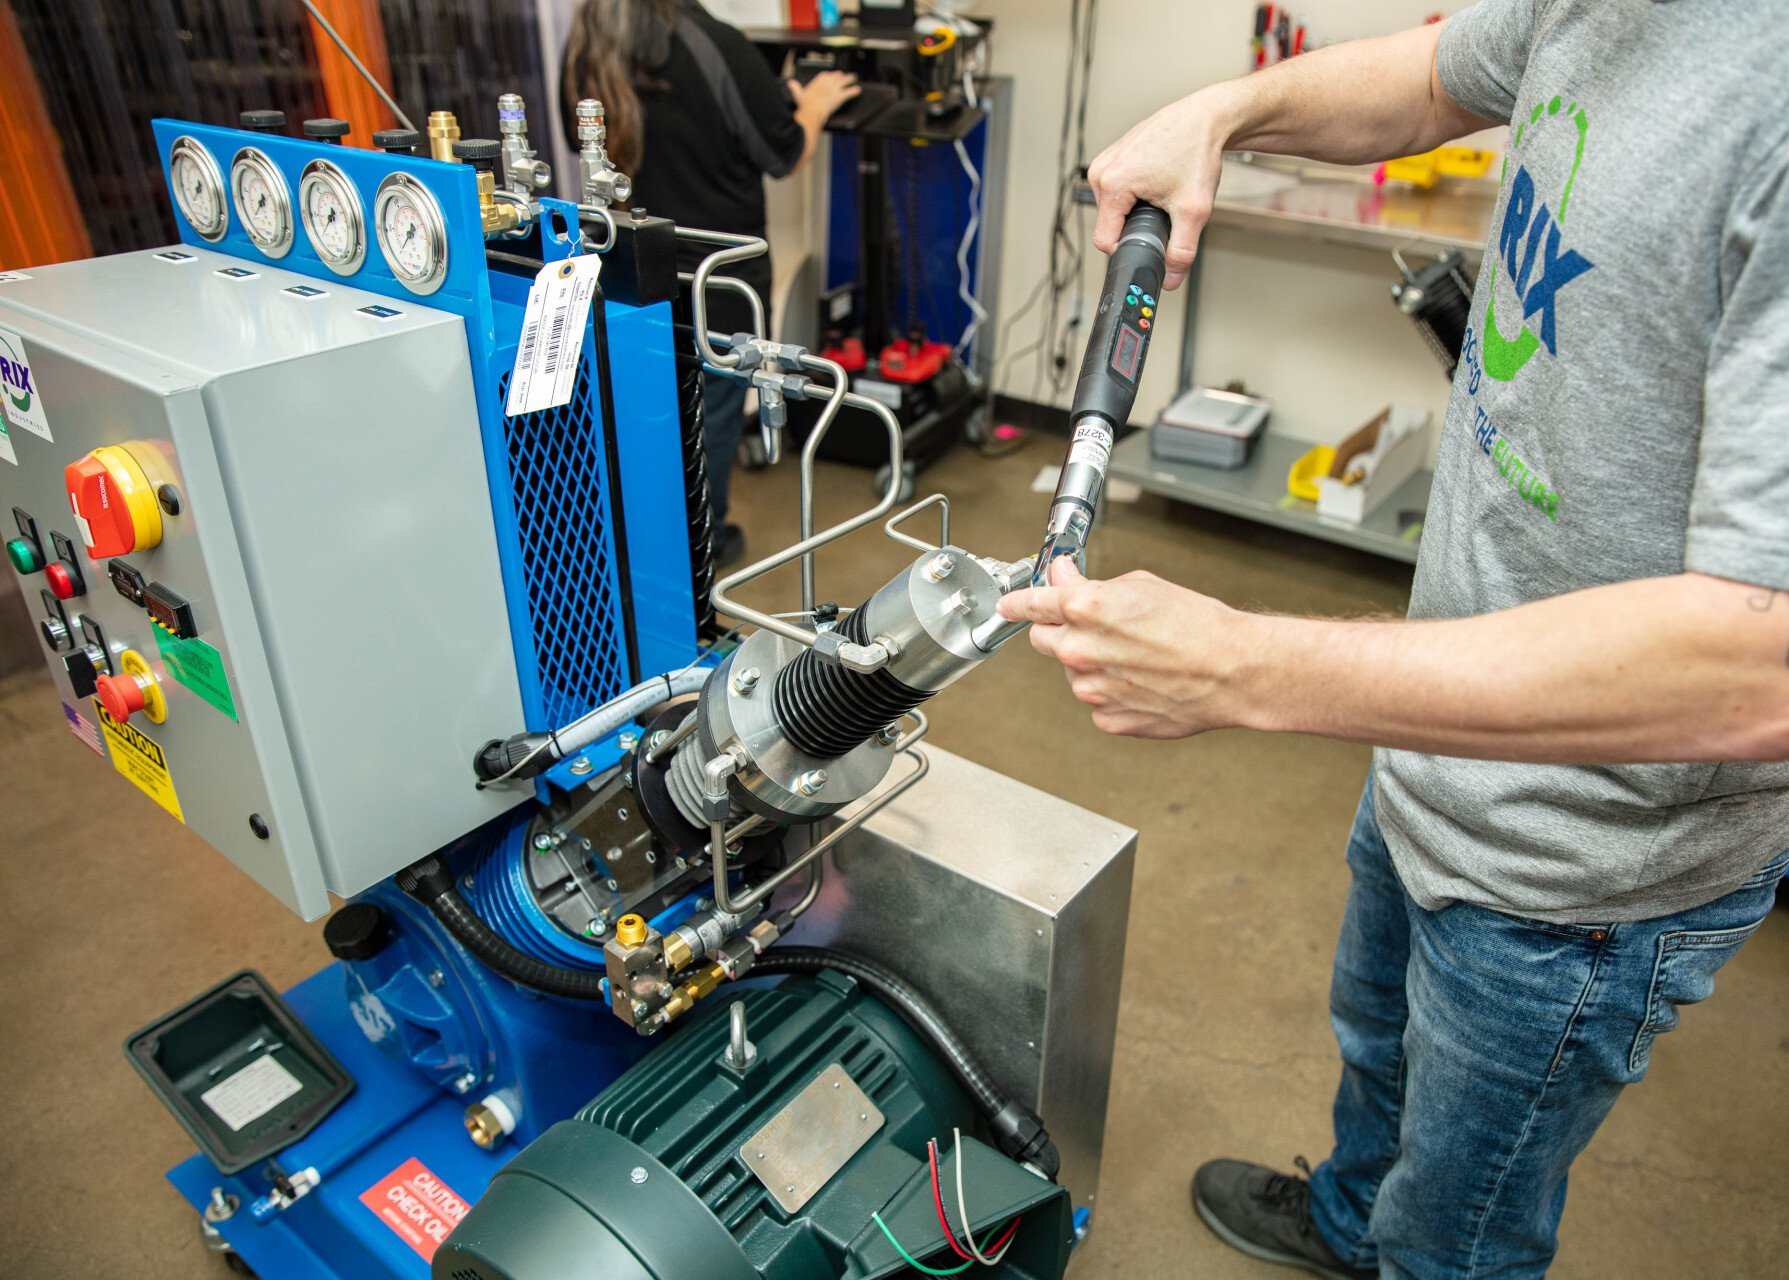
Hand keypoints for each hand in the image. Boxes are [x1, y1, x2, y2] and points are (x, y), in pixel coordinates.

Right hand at [788, 71, 860, 119]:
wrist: (812, 111)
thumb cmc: (805, 105)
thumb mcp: (798, 94)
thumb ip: (795, 87)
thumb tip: (790, 83)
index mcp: (818, 81)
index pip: (826, 75)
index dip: (829, 75)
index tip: (831, 75)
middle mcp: (828, 83)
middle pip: (836, 76)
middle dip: (840, 76)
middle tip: (844, 76)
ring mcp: (835, 89)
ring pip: (845, 81)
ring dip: (850, 79)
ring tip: (854, 78)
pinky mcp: (840, 97)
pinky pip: (849, 92)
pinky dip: (854, 91)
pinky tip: (858, 90)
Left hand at [995, 560, 1250, 737]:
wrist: (1234, 670)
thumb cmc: (1199, 626)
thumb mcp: (1143, 586)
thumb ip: (1091, 585)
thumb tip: (1064, 578)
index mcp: (1086, 609)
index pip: (1031, 604)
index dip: (1016, 602)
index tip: (1008, 605)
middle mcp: (1082, 650)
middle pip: (1044, 640)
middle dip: (1060, 630)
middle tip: (1095, 626)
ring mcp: (1093, 689)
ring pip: (1073, 673)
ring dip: (1091, 663)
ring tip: (1136, 655)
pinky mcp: (1109, 718)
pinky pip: (1097, 701)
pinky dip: (1112, 691)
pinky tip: (1143, 680)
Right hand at [1086, 90, 1232, 289]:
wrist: (1207, 117)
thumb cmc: (1197, 150)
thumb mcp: (1194, 210)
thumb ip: (1181, 251)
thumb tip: (1171, 279)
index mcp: (1112, 183)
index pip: (1105, 241)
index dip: (1131, 249)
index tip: (1153, 241)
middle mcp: (1102, 170)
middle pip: (1110, 224)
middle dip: (1137, 226)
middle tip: (1165, 210)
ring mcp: (1105, 160)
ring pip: (1113, 207)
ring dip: (1136, 210)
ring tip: (1162, 191)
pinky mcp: (1113, 154)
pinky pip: (1117, 189)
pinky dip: (1136, 193)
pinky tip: (1157, 181)